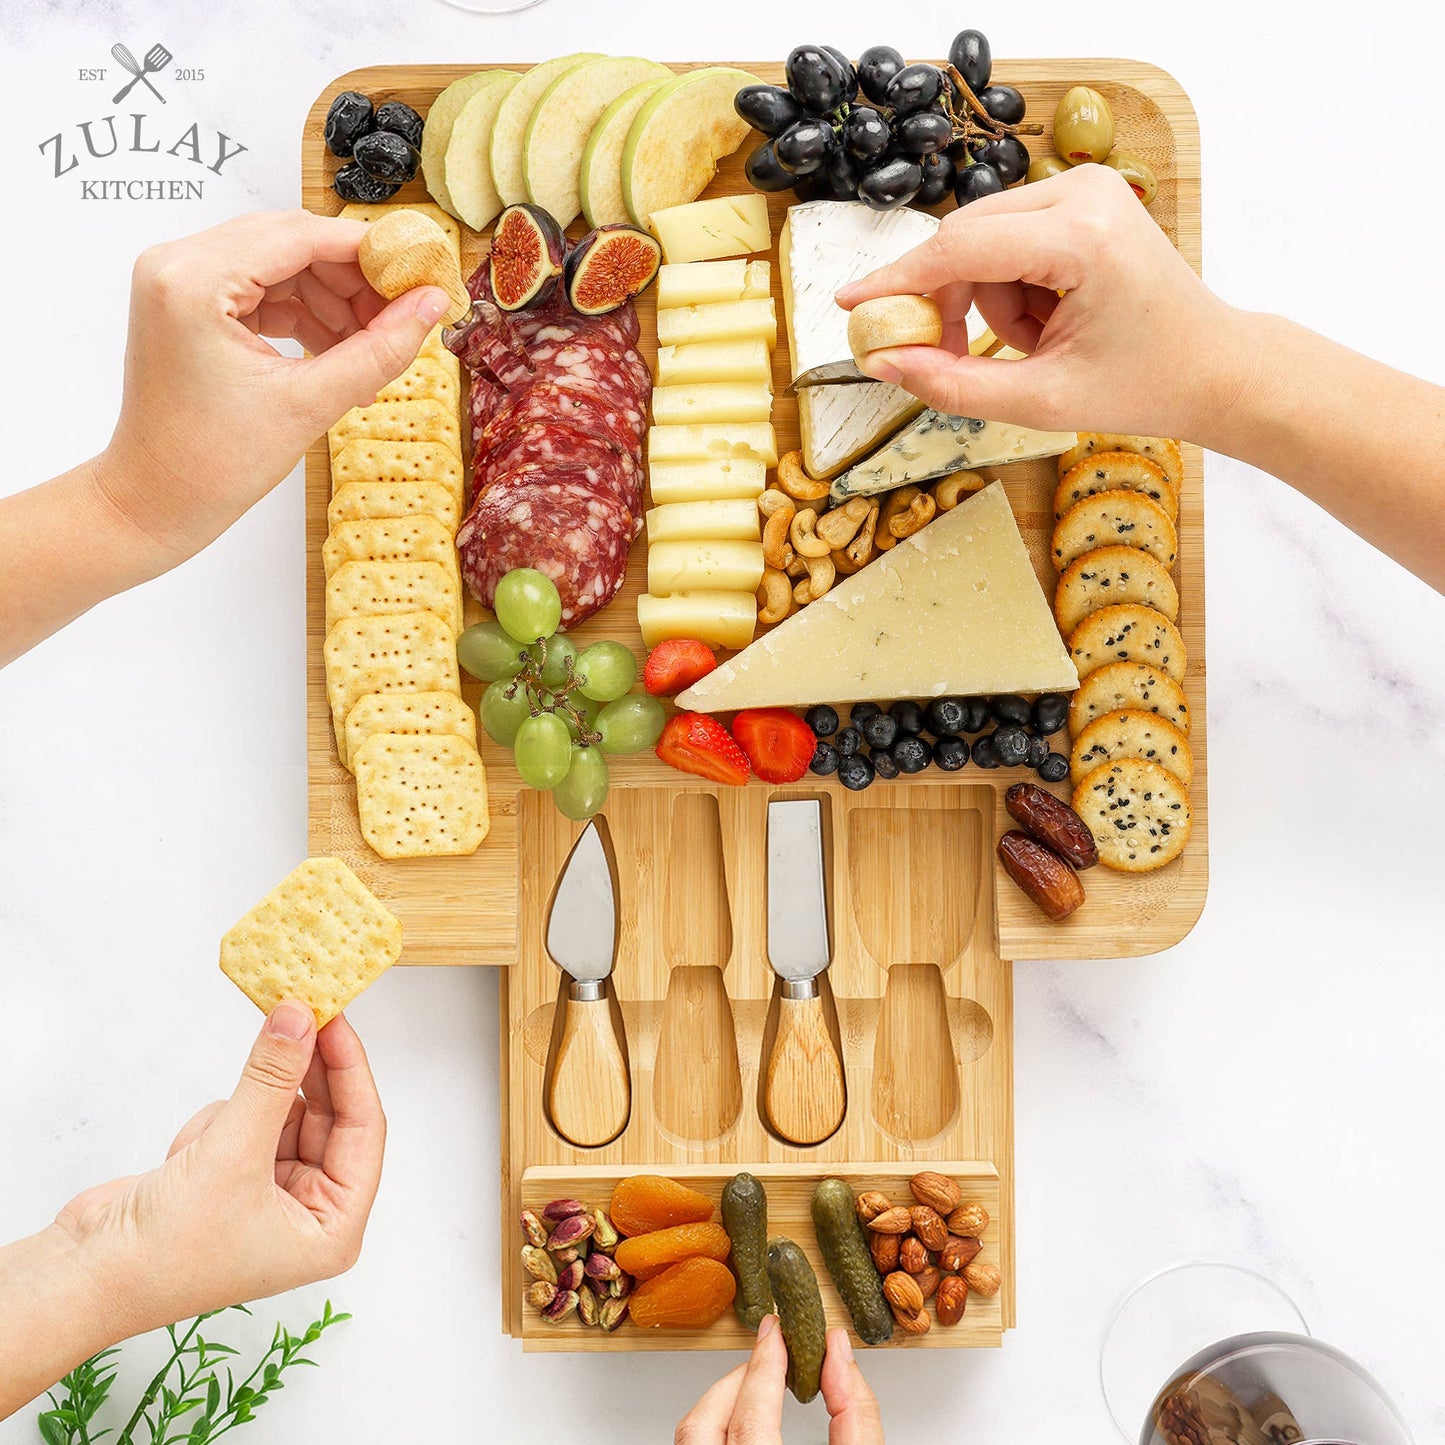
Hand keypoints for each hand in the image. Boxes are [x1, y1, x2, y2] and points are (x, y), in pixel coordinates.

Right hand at [53, 1000, 384, 1334]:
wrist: (80, 1277)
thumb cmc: (162, 1252)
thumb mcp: (231, 1153)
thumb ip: (272, 1078)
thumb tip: (300, 1019)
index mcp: (334, 1229)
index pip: (364, 1130)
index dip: (351, 1069)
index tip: (335, 1018)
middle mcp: (311, 1214)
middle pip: (329, 1116)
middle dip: (304, 1074)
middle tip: (297, 1014)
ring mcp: (271, 1195)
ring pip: (284, 1114)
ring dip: (247, 1111)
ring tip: (211, 1138)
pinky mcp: (234, 1178)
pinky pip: (248, 1122)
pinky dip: (217, 1127)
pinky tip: (185, 1160)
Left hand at [96, 209, 451, 577]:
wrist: (156, 501)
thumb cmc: (214, 463)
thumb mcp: (311, 404)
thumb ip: (379, 349)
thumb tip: (433, 305)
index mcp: (193, 279)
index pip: (299, 235)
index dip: (368, 251)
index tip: (419, 271)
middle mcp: (177, 263)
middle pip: (290, 242)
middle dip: (353, 279)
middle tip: (404, 314)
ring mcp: (179, 280)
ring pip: (281, 265)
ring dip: (334, 300)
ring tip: (373, 347)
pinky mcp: (188, 301)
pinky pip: (263, 288)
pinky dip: (306, 314)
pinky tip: (340, 353)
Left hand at [675, 1318, 883, 1444]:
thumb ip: (856, 1416)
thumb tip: (838, 1351)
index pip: (751, 1419)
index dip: (765, 1365)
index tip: (777, 1331)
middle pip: (703, 1424)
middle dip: (738, 1378)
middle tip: (770, 1353)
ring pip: (691, 1438)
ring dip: (724, 1401)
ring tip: (760, 1383)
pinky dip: (719, 1425)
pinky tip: (746, 1418)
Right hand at [836, 164, 1240, 443]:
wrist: (1212, 366)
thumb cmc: (1143, 386)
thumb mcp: (1040, 401)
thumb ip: (952, 383)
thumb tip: (882, 363)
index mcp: (1081, 239)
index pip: (959, 250)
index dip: (897, 282)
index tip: (849, 305)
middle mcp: (1082, 193)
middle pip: (963, 239)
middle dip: (947, 303)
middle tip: (945, 356)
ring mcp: (1084, 187)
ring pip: (981, 243)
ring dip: (986, 302)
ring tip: (1032, 345)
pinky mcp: (1082, 197)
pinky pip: (1006, 240)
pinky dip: (1009, 288)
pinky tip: (1045, 322)